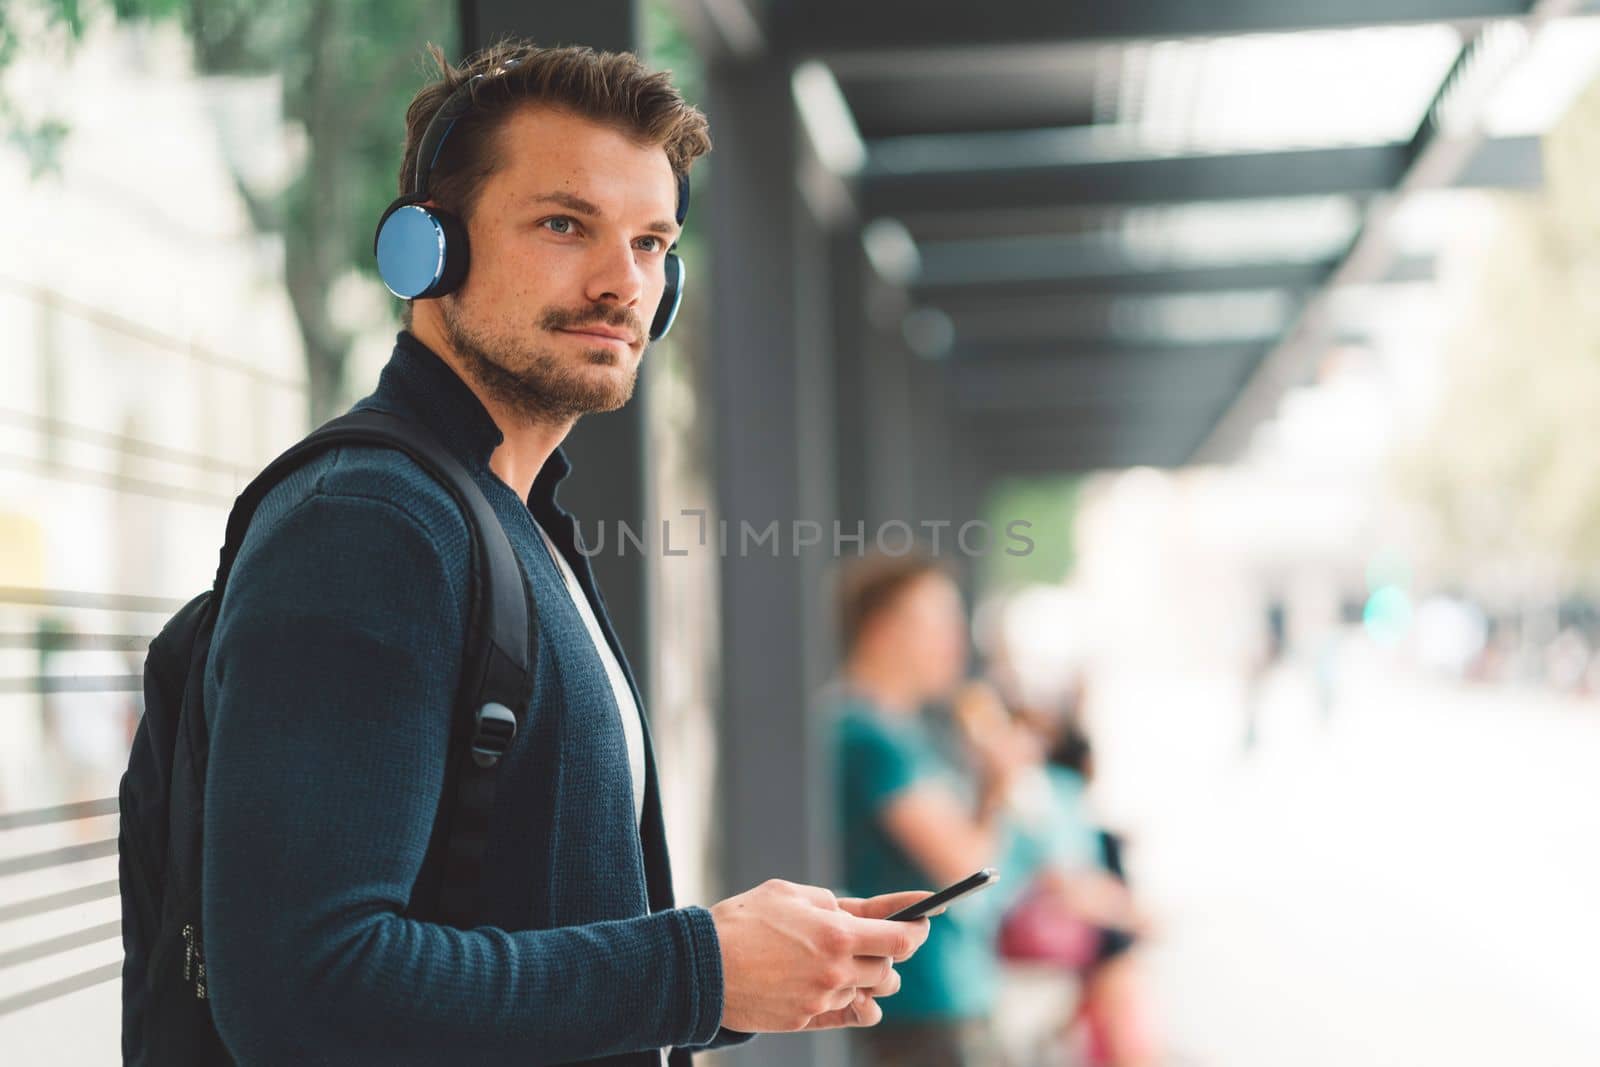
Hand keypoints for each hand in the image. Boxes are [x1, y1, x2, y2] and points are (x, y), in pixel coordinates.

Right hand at [710, 881, 931, 1032]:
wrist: (701, 966)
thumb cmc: (744, 921)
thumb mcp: (791, 894)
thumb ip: (834, 903)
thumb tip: (863, 913)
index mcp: (838, 934)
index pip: (901, 938)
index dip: (919, 927)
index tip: (925, 919)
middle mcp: (837, 971)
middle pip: (890, 970)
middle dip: (889, 953)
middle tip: (878, 938)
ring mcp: (822, 999)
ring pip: (869, 993)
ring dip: (867, 977)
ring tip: (848, 961)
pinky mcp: (807, 1019)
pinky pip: (846, 1013)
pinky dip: (851, 1001)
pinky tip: (843, 988)